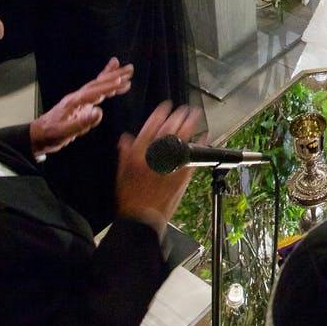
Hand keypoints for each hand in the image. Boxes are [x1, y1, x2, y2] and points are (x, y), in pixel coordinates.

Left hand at [30, 57, 133, 154]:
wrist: (38, 135)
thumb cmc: (51, 135)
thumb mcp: (65, 132)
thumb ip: (82, 123)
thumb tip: (99, 112)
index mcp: (74, 102)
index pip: (94, 92)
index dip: (108, 87)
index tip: (122, 81)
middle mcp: (78, 97)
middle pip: (98, 83)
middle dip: (114, 76)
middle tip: (130, 69)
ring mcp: (80, 99)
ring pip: (98, 84)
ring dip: (113, 77)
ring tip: (128, 70)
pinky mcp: (82, 103)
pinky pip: (97, 91)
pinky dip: (106, 84)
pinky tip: (113, 81)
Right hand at [115, 101, 204, 235]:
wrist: (143, 219)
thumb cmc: (130, 198)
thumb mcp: (121, 174)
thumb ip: (124, 154)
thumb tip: (126, 138)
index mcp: (139, 155)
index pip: (150, 128)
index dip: (159, 114)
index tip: (166, 105)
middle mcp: (156, 157)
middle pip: (170, 130)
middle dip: (179, 116)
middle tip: (185, 109)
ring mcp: (171, 165)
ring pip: (183, 139)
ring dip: (190, 125)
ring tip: (195, 115)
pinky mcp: (183, 174)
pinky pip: (194, 154)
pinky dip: (200, 143)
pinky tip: (204, 135)